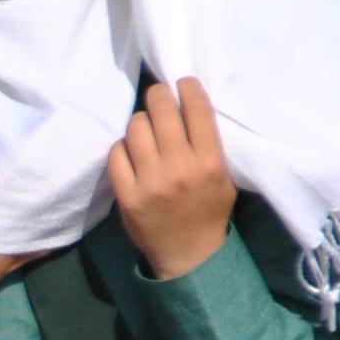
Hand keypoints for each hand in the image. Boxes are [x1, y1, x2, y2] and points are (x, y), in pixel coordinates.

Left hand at [107, 76, 235, 278]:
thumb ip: (209, 144)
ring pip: (136, 127)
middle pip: (162, 110)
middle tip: (158, 97)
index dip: (187, 87)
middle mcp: (180, 169)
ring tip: (145, 131)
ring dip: (140, 123)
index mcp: (210, 162)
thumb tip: (186, 103)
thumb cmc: (208, 211)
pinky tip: (131, 153)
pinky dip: (122, 147)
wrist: (189, 256)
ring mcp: (151, 183)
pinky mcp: (128, 196)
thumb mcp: (223, 177)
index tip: (182, 83)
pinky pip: (116, 153)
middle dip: (158, 95)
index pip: (197, 108)